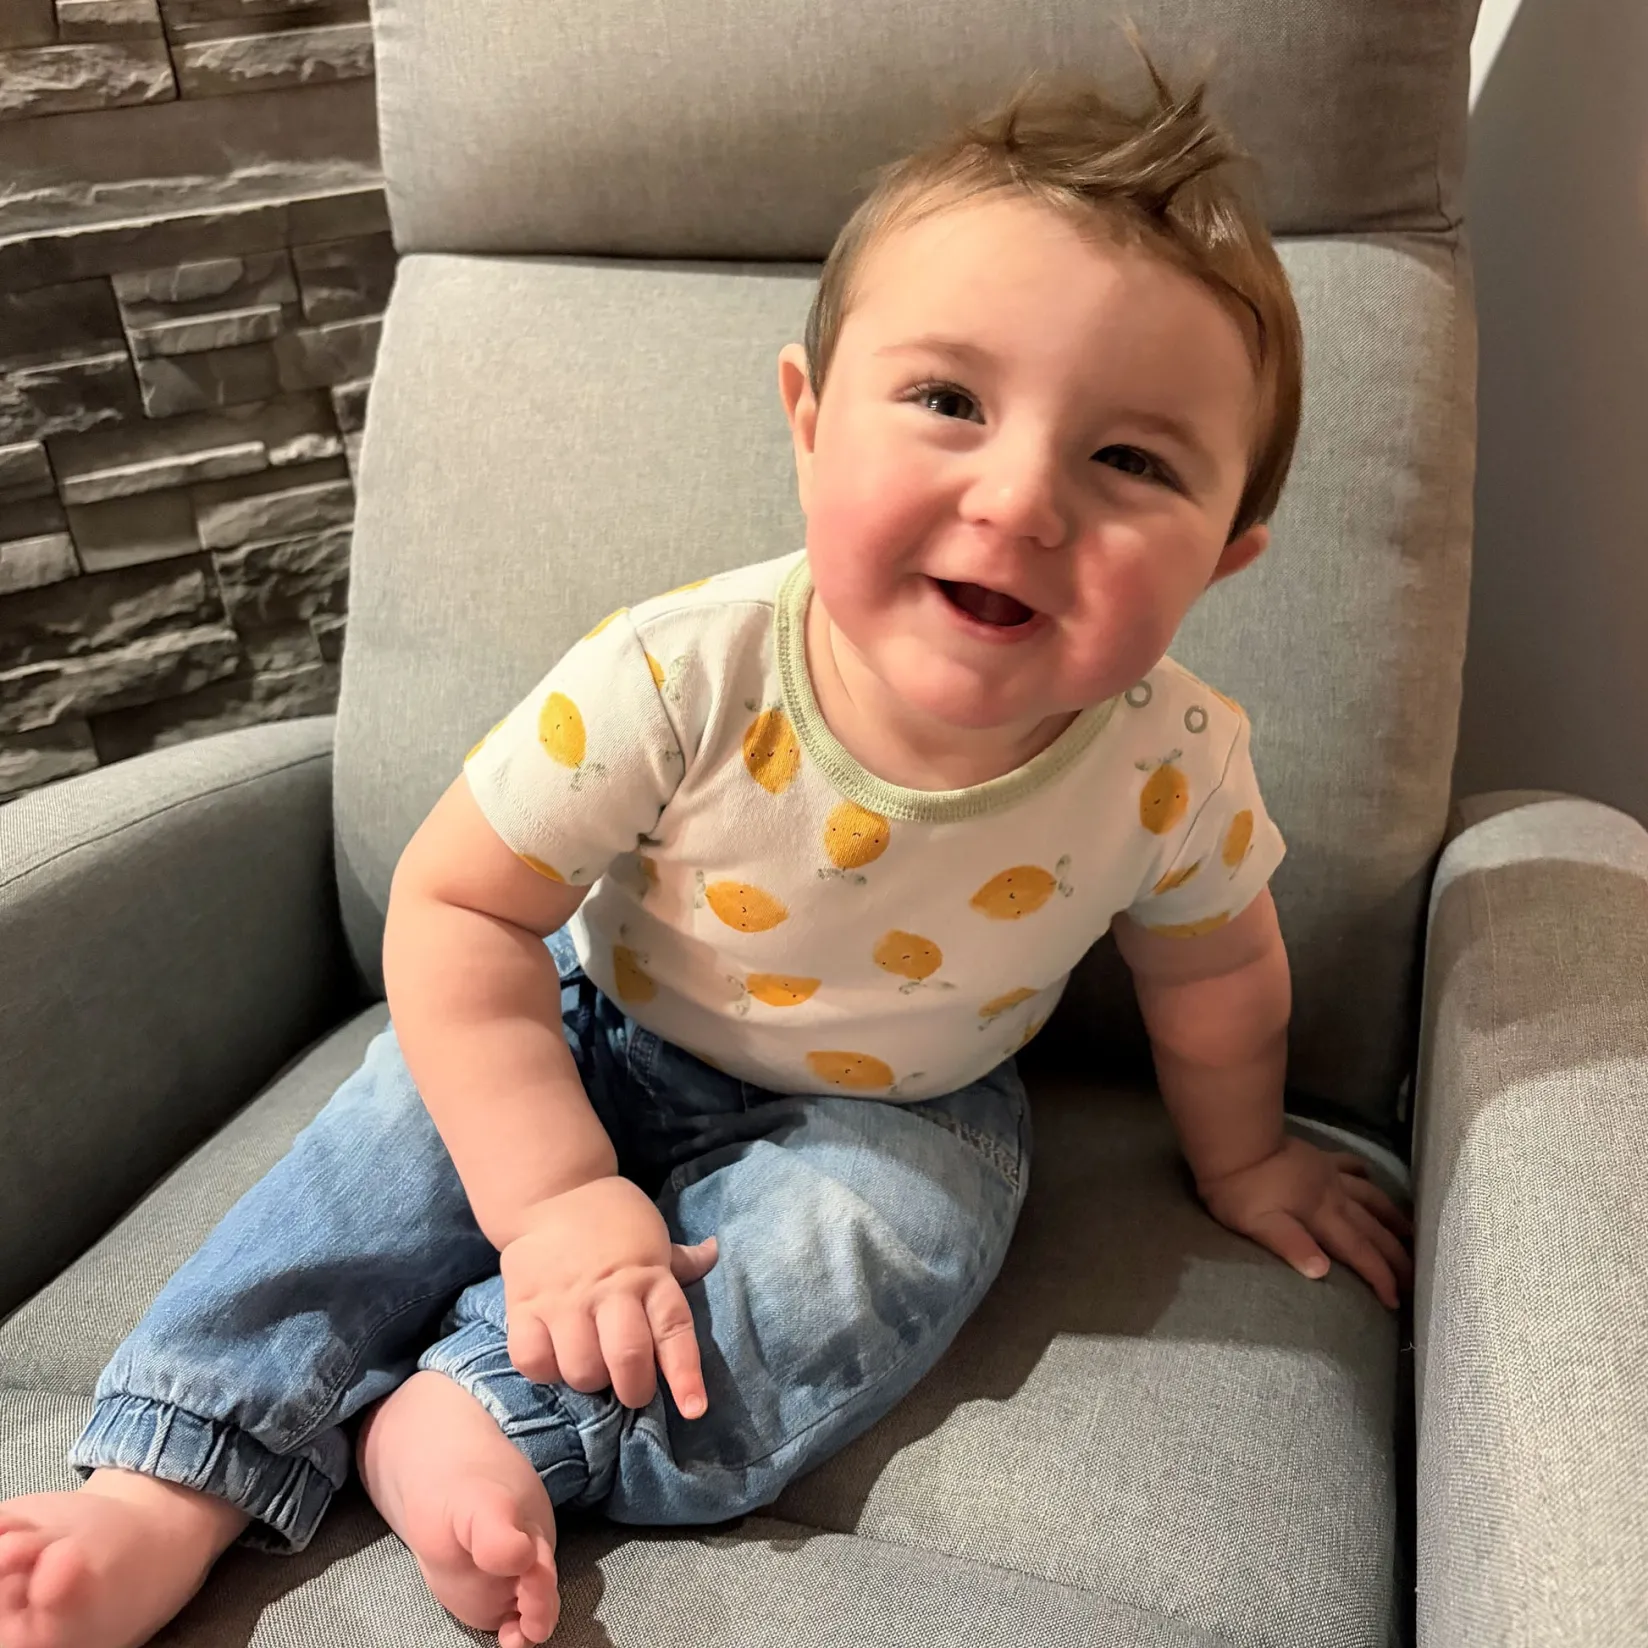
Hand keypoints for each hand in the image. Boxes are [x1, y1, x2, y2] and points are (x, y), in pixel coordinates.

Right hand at [499, 1175, 719, 1415]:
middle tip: (631, 1389)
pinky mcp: (524, 1304)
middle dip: (634, 1389)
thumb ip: (680, 1261)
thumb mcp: (652, 1236)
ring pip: (581, 1369)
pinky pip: (532, 1360)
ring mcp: (565, 1299)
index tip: (694, 1408)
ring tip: (591, 1367)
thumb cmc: (612, 1219)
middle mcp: (610, 1290)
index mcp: (648, 1274)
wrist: (553, 1192)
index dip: (685, 1374)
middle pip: (627, 1358)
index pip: (673, 1329)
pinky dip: (545, 1371)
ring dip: (589, 1381)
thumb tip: (714, 1254)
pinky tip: (554, 1358)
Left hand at [1195, 1136, 1414, 1309]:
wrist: (1234, 1140)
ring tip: (1410, 1231)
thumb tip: (1323, 1272)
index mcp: (1321, 1216)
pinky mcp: (1317, 1158)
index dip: (1380, 1276)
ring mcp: (1328, 1174)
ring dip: (1392, 1216)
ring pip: (1371, 1197)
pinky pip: (1349, 1165)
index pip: (1359, 1252)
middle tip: (1414, 1277)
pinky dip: (1363, 1172)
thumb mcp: (1258, 1224)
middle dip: (1396, 1255)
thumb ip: (1292, 1245)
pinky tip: (1370, 1173)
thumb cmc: (1240, 1189)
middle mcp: (1334, 1196)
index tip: (1395, 1300)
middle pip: (1373, 1229)